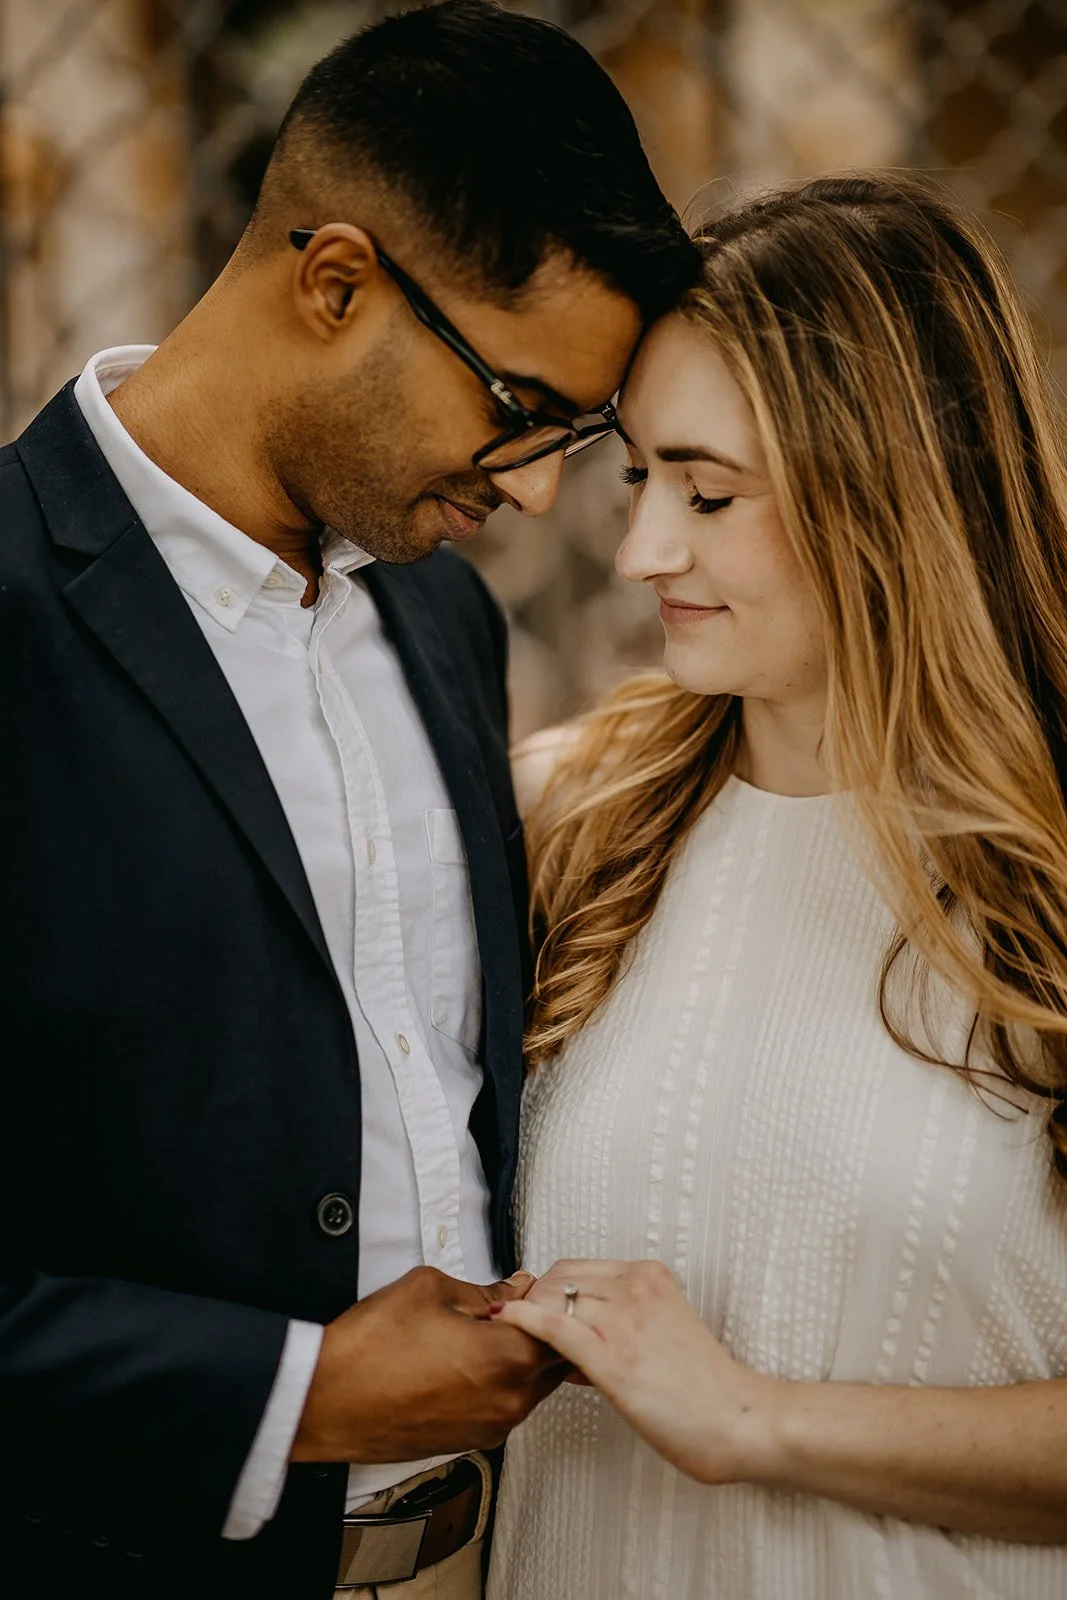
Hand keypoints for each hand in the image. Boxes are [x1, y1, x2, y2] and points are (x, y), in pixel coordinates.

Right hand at [292, 1265, 560, 1462]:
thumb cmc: (369, 1350)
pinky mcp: (469, 1442)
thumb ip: (485, 1289)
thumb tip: (512, 1288)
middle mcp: (508, 1401)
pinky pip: (502, 1407)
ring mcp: (490, 1427)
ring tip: (482, 1333)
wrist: (326, 1401)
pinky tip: (464, 1362)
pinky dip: (496, 1383)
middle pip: (552, 1361)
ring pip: (529, 1387)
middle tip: (514, 1307)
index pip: (560, 1326)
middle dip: (540, 1332)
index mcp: (507, 1358)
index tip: (534, 1287)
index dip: (549, 1301)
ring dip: (519, 1359)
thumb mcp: (431, 1289)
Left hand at [492, 1259, 775, 1484]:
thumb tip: (569, 1334)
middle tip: (533, 1335)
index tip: (545, 1314)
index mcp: (651, 1276)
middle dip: (538, 1303)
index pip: (578, 1269)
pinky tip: (508, 1320)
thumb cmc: (706, 1386)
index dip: (553, 1291)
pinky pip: (554, 1327)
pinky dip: (524, 1320)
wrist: (739, 1420)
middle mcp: (636, 1288)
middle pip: (560, 1279)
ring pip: (552, 1299)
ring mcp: (624, 1321)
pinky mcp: (613, 1359)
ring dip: (533, 1320)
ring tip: (536, 1352)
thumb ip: (622, 1321)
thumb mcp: (666, 1328)